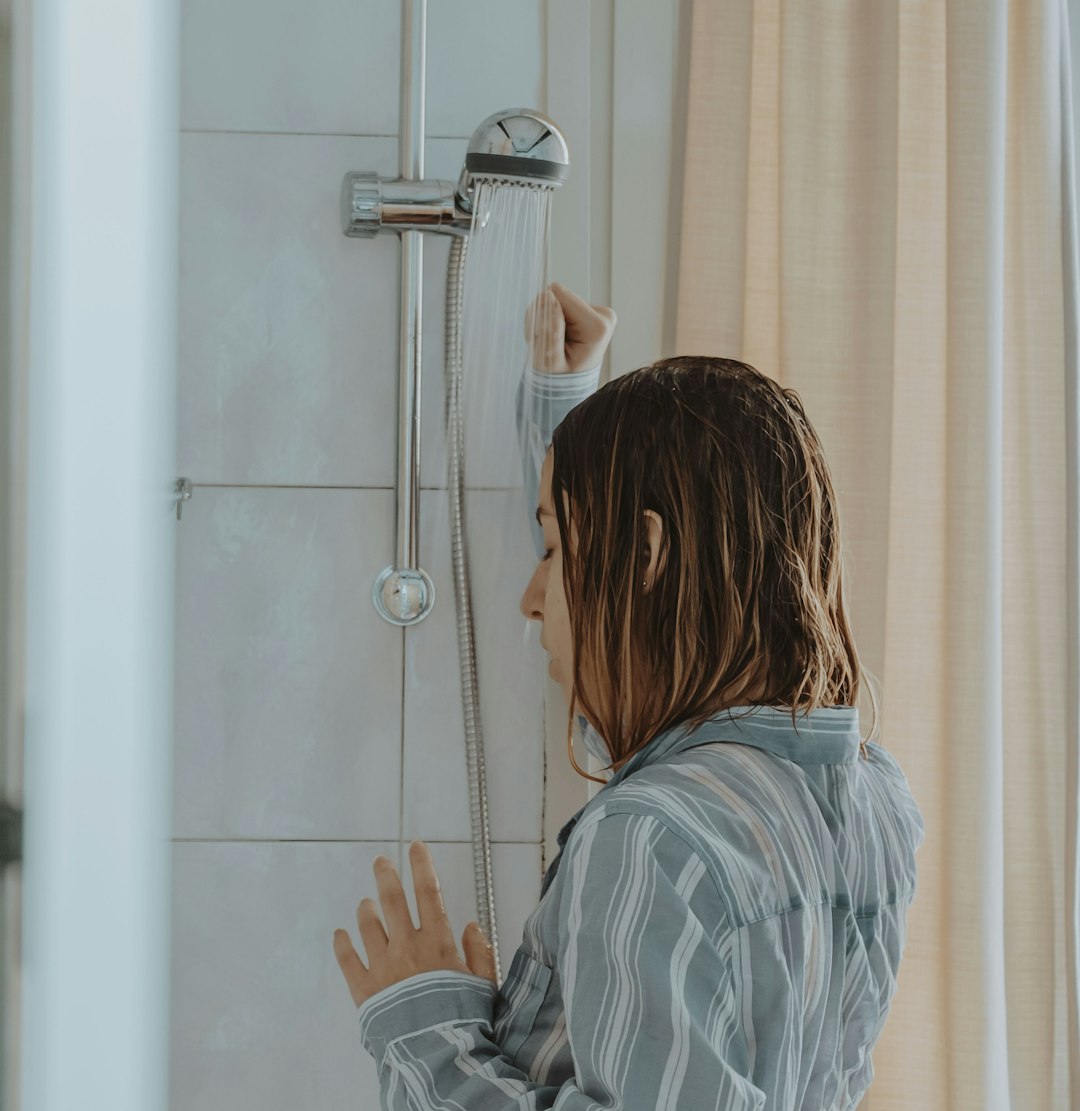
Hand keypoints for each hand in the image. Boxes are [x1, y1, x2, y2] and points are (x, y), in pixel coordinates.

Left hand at [332, 840, 497, 1009]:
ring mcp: (382, 966)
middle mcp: (407, 946)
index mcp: (437, 942)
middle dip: (386, 875)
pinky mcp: (364, 990)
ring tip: (365, 902)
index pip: (428, 892)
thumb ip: (480, 952)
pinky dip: (342, 944)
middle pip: (392, 900)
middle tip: (380, 860)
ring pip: (368, 925)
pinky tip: (339, 934)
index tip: (416, 846)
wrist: (434, 1054)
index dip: (422, 865)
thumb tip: (472, 926)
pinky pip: (347, 960)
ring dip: (366, 909)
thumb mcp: (484, 983)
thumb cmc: (463, 1019)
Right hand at [524, 281, 616, 374]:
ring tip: (555, 342)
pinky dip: (555, 320)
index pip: (558, 295)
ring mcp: (600, 312)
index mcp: (597, 327)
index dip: (544, 315)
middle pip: (558, 295)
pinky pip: (564, 304)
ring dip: (549, 320)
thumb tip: (547, 296)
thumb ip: (548, 328)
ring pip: (558, 300)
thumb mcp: (549, 362)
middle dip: (546, 318)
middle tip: (549, 344)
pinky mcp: (593, 311)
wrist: (571, 385)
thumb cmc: (560, 377)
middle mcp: (604, 315)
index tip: (546, 339)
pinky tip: (560, 338)